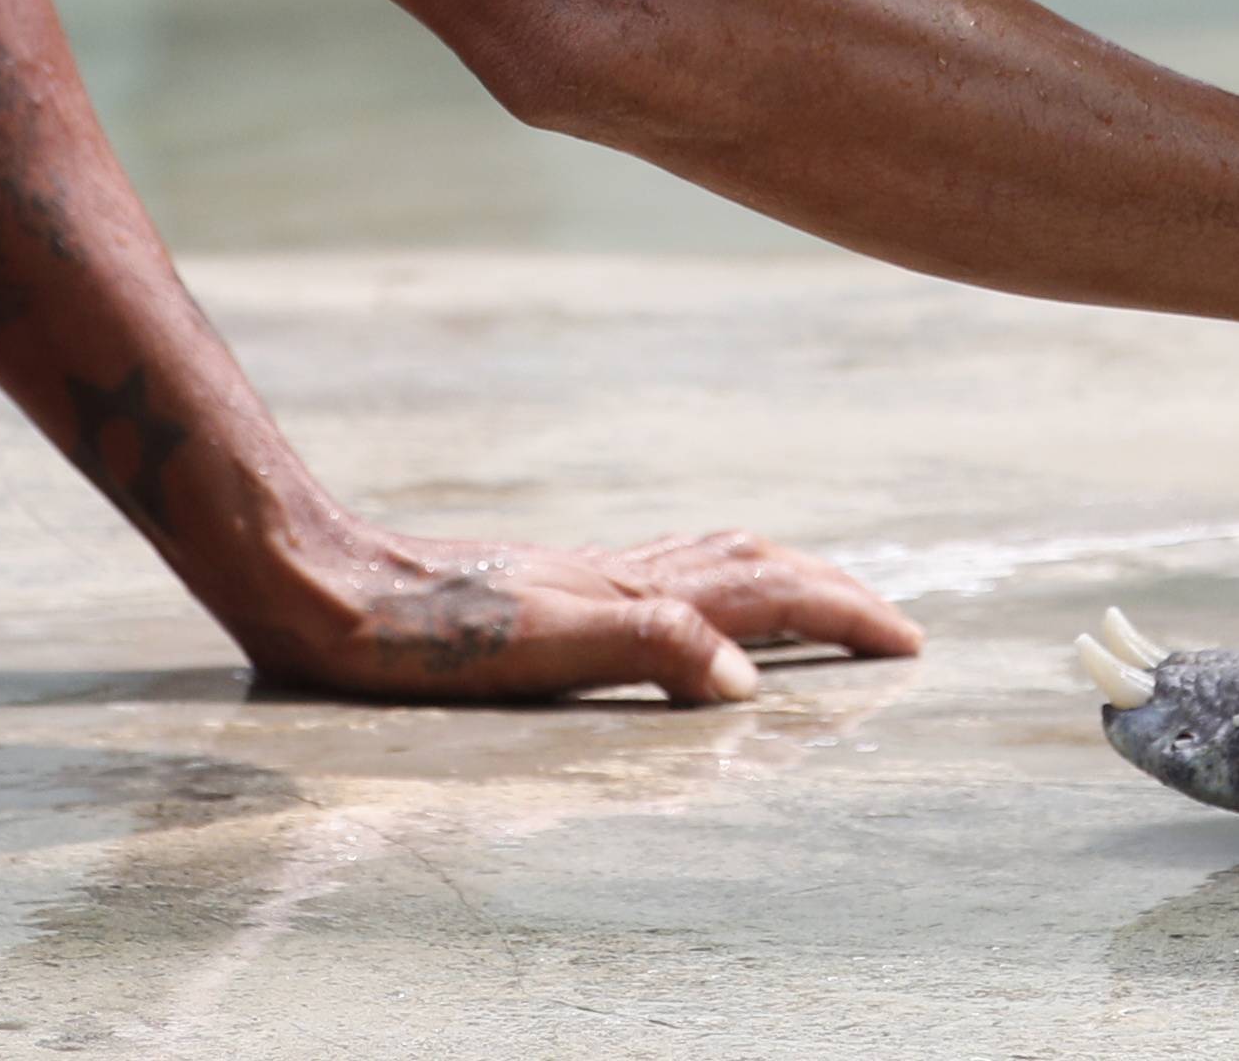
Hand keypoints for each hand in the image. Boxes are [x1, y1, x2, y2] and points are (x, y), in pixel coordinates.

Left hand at [219, 516, 925, 704]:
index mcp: (634, 591)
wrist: (328, 586)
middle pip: (758, 563)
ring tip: (822, 600)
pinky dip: (722, 579)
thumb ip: (652, 648)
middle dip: (835, 592)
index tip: (910, 644)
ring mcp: (588, 571)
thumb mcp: (538, 647)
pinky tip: (695, 598)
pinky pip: (671, 570)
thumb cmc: (421, 633)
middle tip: (892, 628)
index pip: (770, 591)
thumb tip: (751, 680)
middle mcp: (623, 572)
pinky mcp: (552, 583)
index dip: (846, 615)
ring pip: (716, 559)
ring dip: (786, 577)